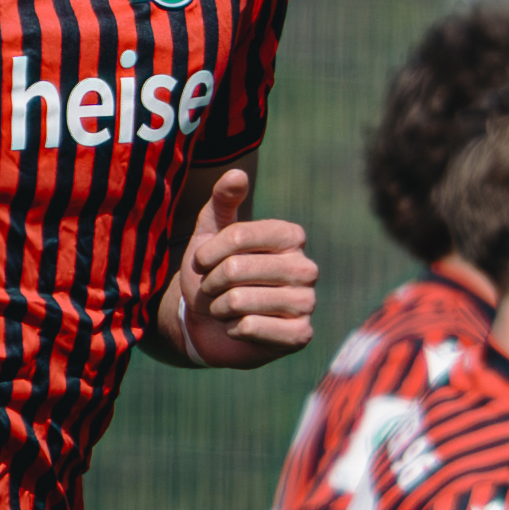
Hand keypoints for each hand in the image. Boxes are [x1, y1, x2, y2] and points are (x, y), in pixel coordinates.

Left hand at [162, 169, 317, 365]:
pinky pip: (249, 327)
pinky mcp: (300, 335)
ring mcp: (307, 303)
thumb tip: (237, 174)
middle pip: (235, 269)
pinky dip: (232, 330)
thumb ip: (222, 202)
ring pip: (239, 301)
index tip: (201, 262)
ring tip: (225, 309)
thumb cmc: (213, 274)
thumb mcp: (210, 234)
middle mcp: (306, 267)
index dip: (208, 252)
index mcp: (291, 236)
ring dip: (219, 308)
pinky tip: (238, 329)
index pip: (238, 235)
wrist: (211, 325)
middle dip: (211, 283)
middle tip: (213, 291)